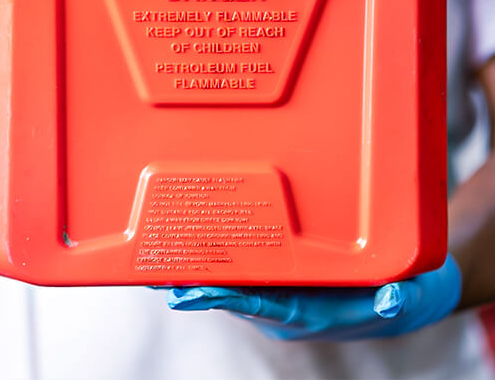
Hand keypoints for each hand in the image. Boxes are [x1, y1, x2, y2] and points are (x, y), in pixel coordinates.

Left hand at [167, 254, 461, 340]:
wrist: (402, 296)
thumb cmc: (401, 293)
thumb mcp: (408, 295)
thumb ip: (401, 299)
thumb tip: (393, 300)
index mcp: (309, 313)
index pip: (259, 304)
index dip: (223, 296)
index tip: (187, 290)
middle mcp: (287, 308)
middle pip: (235, 295)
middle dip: (196, 283)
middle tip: (156, 271)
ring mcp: (282, 297)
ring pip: (235, 285)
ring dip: (200, 274)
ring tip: (163, 260)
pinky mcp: (282, 283)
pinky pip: (245, 274)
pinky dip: (220, 265)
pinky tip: (197, 251)